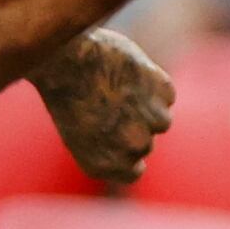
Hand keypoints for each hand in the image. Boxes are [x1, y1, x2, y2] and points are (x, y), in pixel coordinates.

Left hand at [33, 26, 172, 187]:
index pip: (133, 170)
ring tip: (118, 87)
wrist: (64, 57)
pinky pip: (165, 94)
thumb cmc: (65, 92)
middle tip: (109, 102)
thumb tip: (134, 145)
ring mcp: (151, 122)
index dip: (124, 149)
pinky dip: (153, 82)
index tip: (112, 131)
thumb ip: (108, 148)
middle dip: (134, 125)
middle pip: (146, 143)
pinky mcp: (163, 94)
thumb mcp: (79, 134)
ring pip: (161, 120)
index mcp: (106, 165)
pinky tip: (128, 72)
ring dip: (147, 105)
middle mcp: (132, 148)